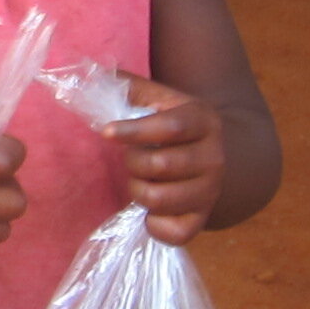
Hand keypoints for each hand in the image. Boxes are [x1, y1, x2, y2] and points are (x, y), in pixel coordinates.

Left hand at [103, 78, 223, 243]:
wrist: (219, 154)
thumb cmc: (175, 124)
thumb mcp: (160, 99)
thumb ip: (129, 87)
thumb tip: (90, 75)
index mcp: (203, 120)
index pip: (170, 127)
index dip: (135, 131)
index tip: (106, 133)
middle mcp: (214, 156)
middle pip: (160, 165)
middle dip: (133, 163)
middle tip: (132, 159)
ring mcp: (211, 190)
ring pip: (161, 199)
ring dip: (138, 191)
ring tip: (140, 181)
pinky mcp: (203, 219)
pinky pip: (174, 233)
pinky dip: (154, 225)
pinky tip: (150, 211)